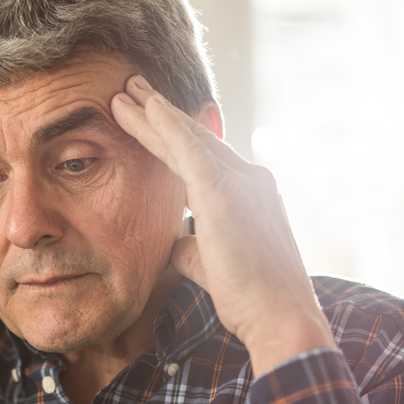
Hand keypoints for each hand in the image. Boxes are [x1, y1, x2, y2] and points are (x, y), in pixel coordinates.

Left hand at [110, 77, 333, 375]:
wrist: (280, 317)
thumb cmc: (251, 301)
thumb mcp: (212, 265)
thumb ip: (192, 246)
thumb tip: (174, 242)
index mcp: (247, 194)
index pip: (202, 157)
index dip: (173, 137)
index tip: (148, 118)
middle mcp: (249, 179)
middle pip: (195, 138)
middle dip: (160, 113)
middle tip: (132, 86)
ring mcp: (241, 182)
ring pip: (187, 137)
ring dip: (153, 112)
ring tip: (124, 90)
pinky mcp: (226, 193)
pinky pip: (189, 150)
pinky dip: (166, 126)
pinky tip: (145, 108)